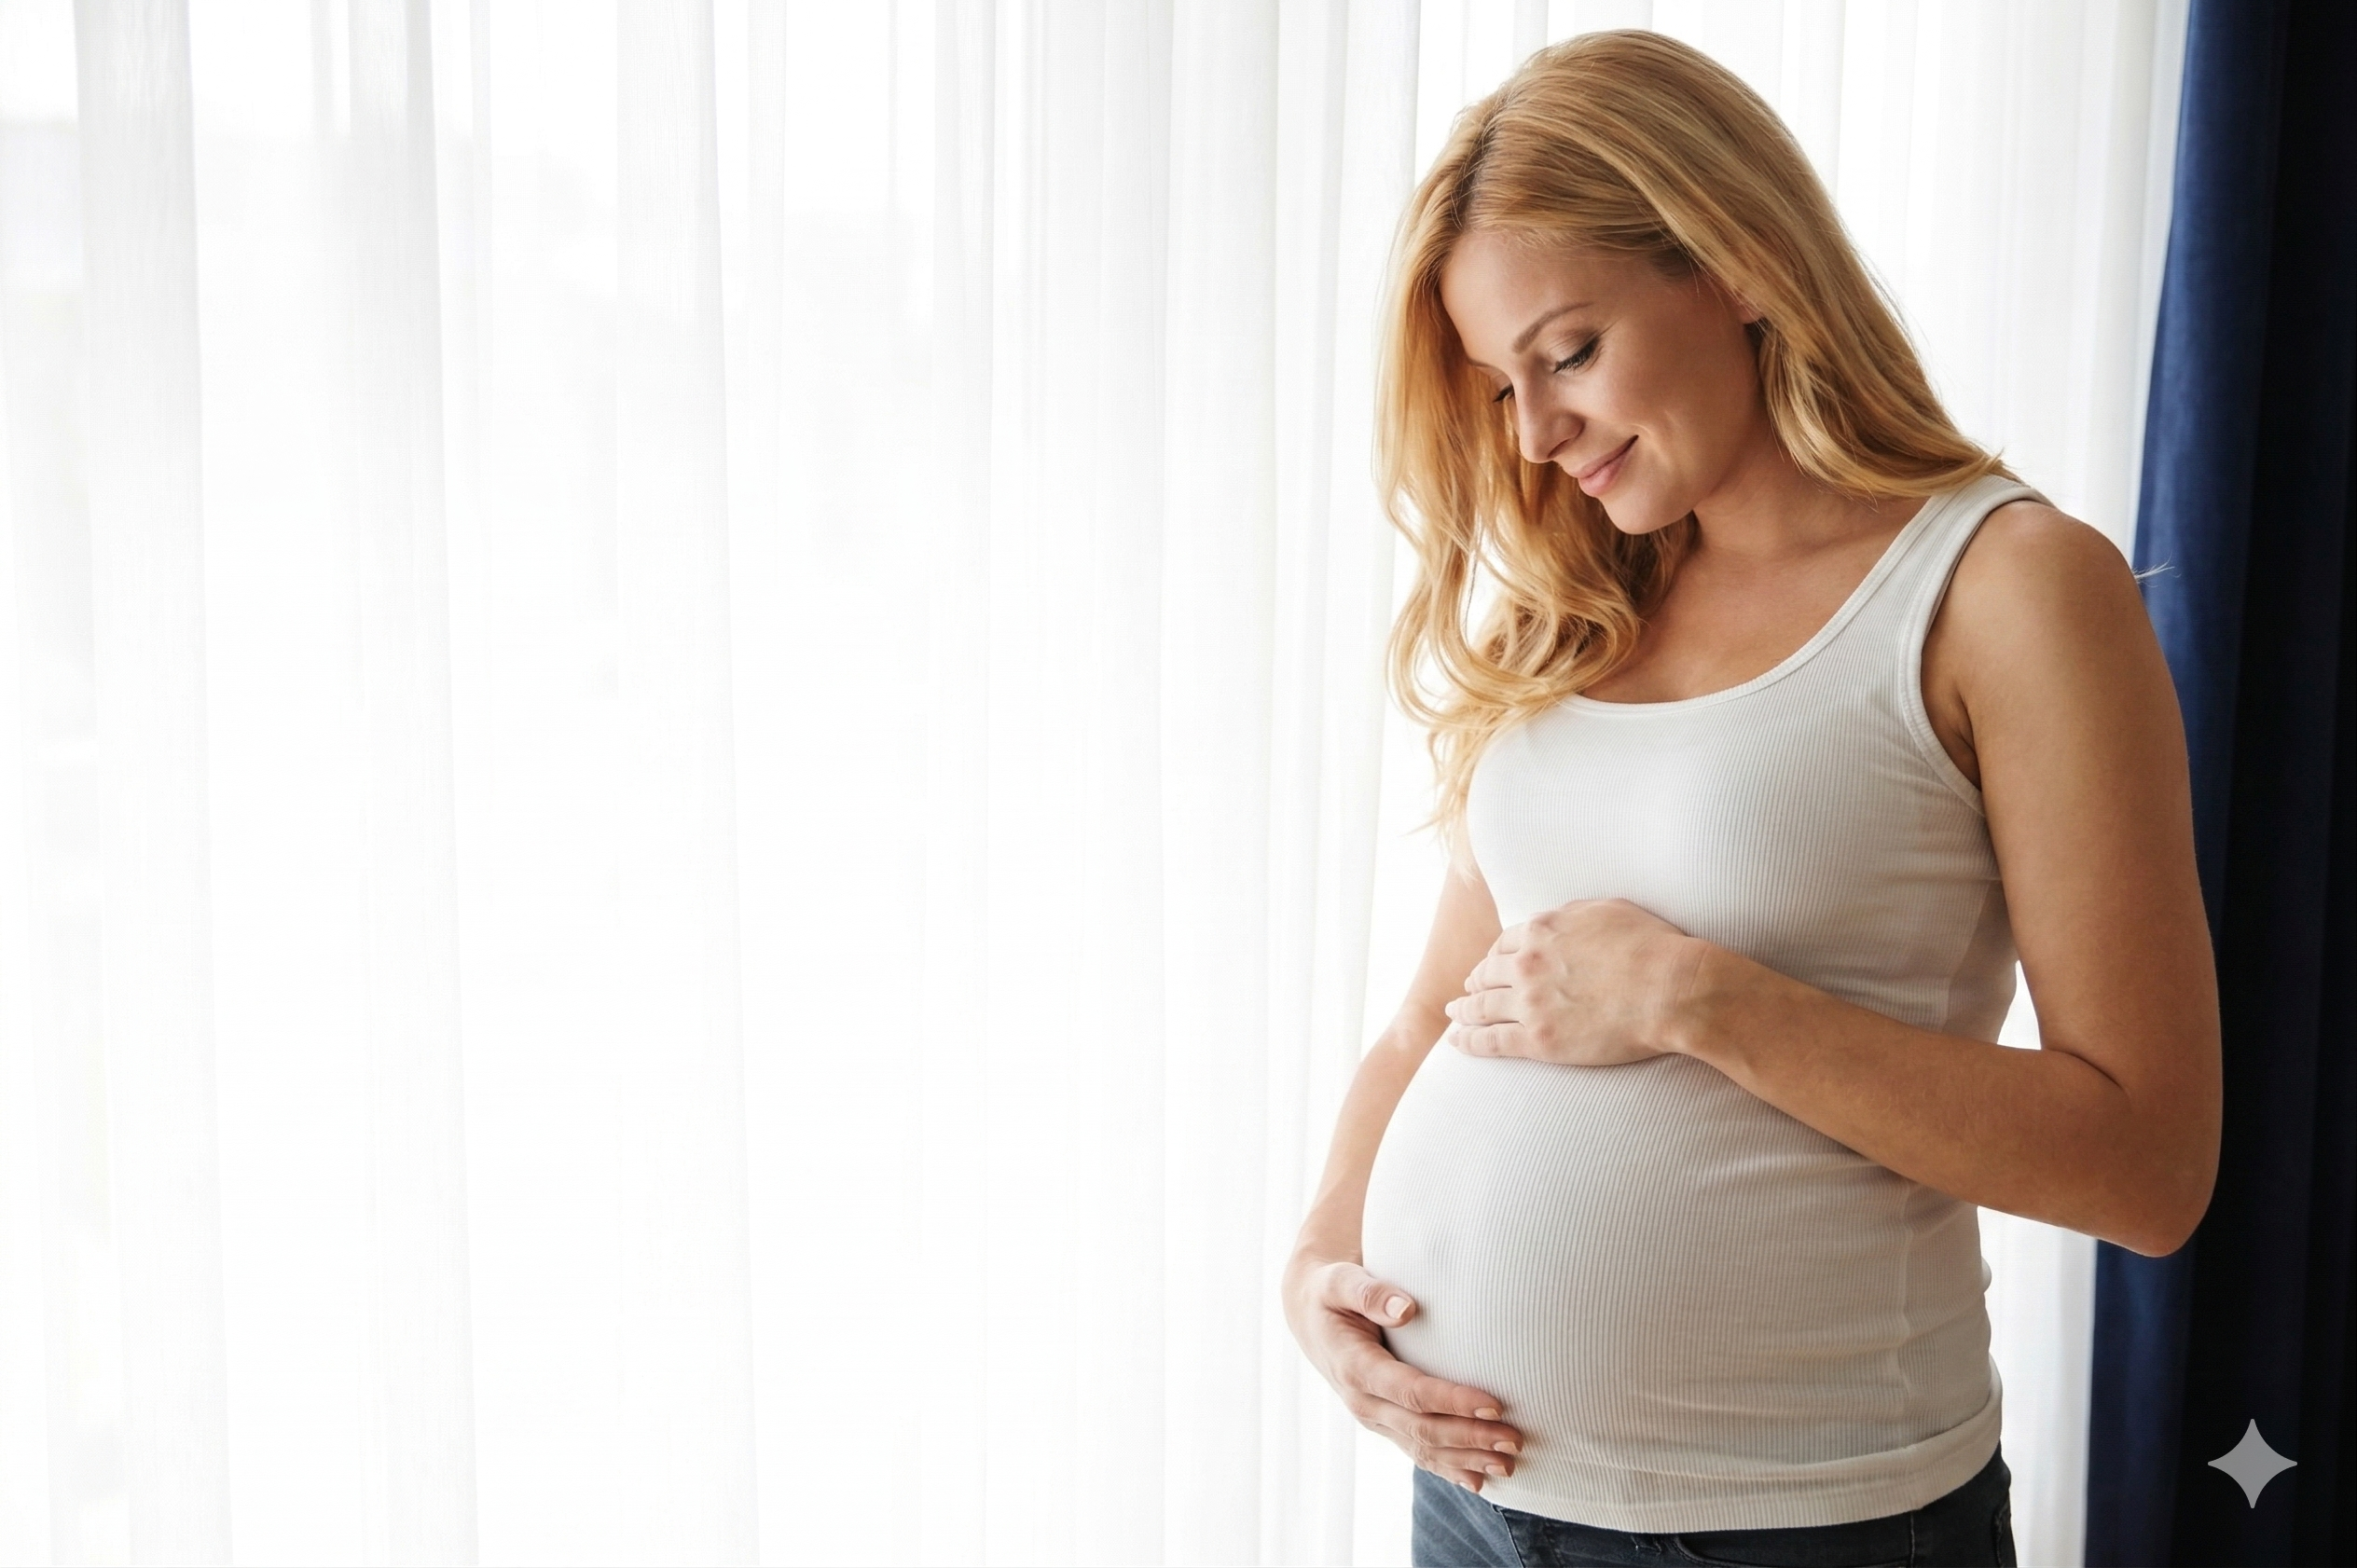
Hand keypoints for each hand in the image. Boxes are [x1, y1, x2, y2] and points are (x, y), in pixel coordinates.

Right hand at [1282, 1254, 1524, 1492]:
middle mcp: (1363, 1401)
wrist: (1311, 1317)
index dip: (1452, 1401)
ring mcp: (1373, 1417)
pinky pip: (1416, 1452)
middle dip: (1470, 1438)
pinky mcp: (1384, 1423)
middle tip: (1514, 1440)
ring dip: (1466, 1460)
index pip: (1410, 1392)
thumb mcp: (1340, 1282)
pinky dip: (1447, 1469)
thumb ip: (1369, 1292)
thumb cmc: (1331, 1292)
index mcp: (1355, 1367)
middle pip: (1422, 1428)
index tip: (1494, 1404)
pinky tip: (1477, 1483)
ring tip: (1508, 1465)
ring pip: (1422, 1448)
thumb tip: (1405, 1308)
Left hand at [1444, 897, 1702, 1065]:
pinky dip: (1469, 1041)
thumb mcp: (1607, 910)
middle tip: (1466, 991)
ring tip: (1454, 1015)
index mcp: (1542, 931)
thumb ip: (1573, 915)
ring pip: (1482, 1007)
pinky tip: (1458, 1042)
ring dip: (1463, 1011)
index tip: (1490, 965)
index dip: (1494, 957)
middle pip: (1487, 974)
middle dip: (1474, 982)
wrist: (1670, 988)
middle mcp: (1527, 964)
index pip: (1505, 943)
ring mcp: (1529, 1003)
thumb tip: (1558, 920)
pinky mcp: (1538, 1039)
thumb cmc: (1652, 946)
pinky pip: (1491, 1041)